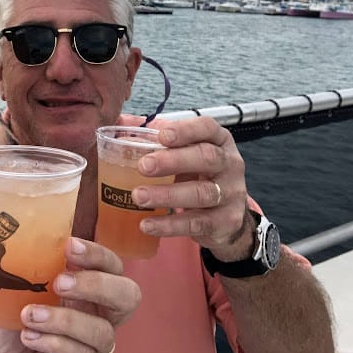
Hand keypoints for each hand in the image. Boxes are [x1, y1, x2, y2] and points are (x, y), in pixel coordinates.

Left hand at [0, 237, 139, 352]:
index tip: (69, 245)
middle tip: (61, 282)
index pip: (112, 265)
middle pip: (129, 296)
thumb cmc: (13, 330)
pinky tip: (29, 336)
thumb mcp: (11, 293)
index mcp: (87, 291)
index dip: (98, 253)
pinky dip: (54, 342)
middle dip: (98, 283)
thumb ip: (13, 267)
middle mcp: (98, 316)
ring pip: (103, 331)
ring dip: (65, 319)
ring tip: (29, 314)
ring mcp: (93, 347)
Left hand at [116, 114, 252, 260]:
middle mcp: (230, 164)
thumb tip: (122, 127)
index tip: (161, 136)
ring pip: (202, 193)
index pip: (208, 128)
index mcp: (219, 141)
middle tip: (143, 166)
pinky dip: (169, 225)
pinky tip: (147, 224)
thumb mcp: (186, 154)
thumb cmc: (198, 175)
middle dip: (173, 161)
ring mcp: (231, 194)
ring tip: (138, 196)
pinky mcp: (226, 221)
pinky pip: (196, 223)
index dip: (186, 130)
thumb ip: (159, 141)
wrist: (227, 216)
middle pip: (207, 157)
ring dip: (167, 195)